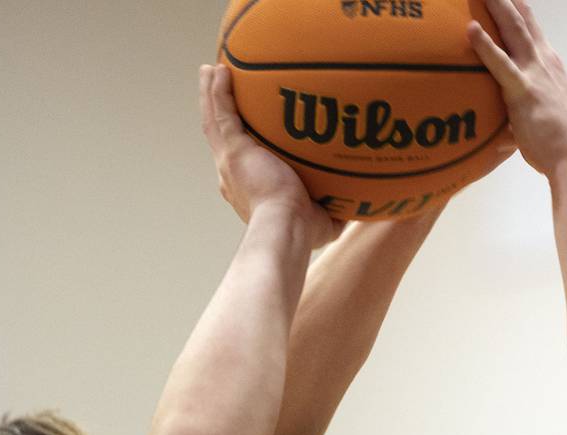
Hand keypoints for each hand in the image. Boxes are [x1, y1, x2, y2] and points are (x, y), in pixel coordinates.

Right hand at [200, 65, 343, 247]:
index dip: (242, 147)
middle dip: (219, 114)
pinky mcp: (233, 151)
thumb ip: (335, 211)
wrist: (286, 228)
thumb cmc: (303, 233)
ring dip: (210, 96)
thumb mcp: (323, 223)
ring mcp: (229, 163)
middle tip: (219, 91)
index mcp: (248, 192)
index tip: (247, 135)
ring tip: (211, 71)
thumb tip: (355, 206)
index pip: (242, 165)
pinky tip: (219, 70)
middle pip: (221, 138)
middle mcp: (232, 177)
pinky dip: (217, 92)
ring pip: (215, 122)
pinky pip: (221, 114)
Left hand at [467, 0, 566, 178]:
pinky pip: (500, 63)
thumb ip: (521, 119)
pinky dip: (485, 45)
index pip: (533, 30)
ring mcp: (534, 72)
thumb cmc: (558, 145)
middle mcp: (543, 61)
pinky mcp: (522, 90)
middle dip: (506, 0)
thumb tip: (505, 136)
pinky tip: (471, 29)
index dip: (520, 11)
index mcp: (549, 66)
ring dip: (497, 6)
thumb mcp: (541, 122)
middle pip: (522, 21)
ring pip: (512, 29)